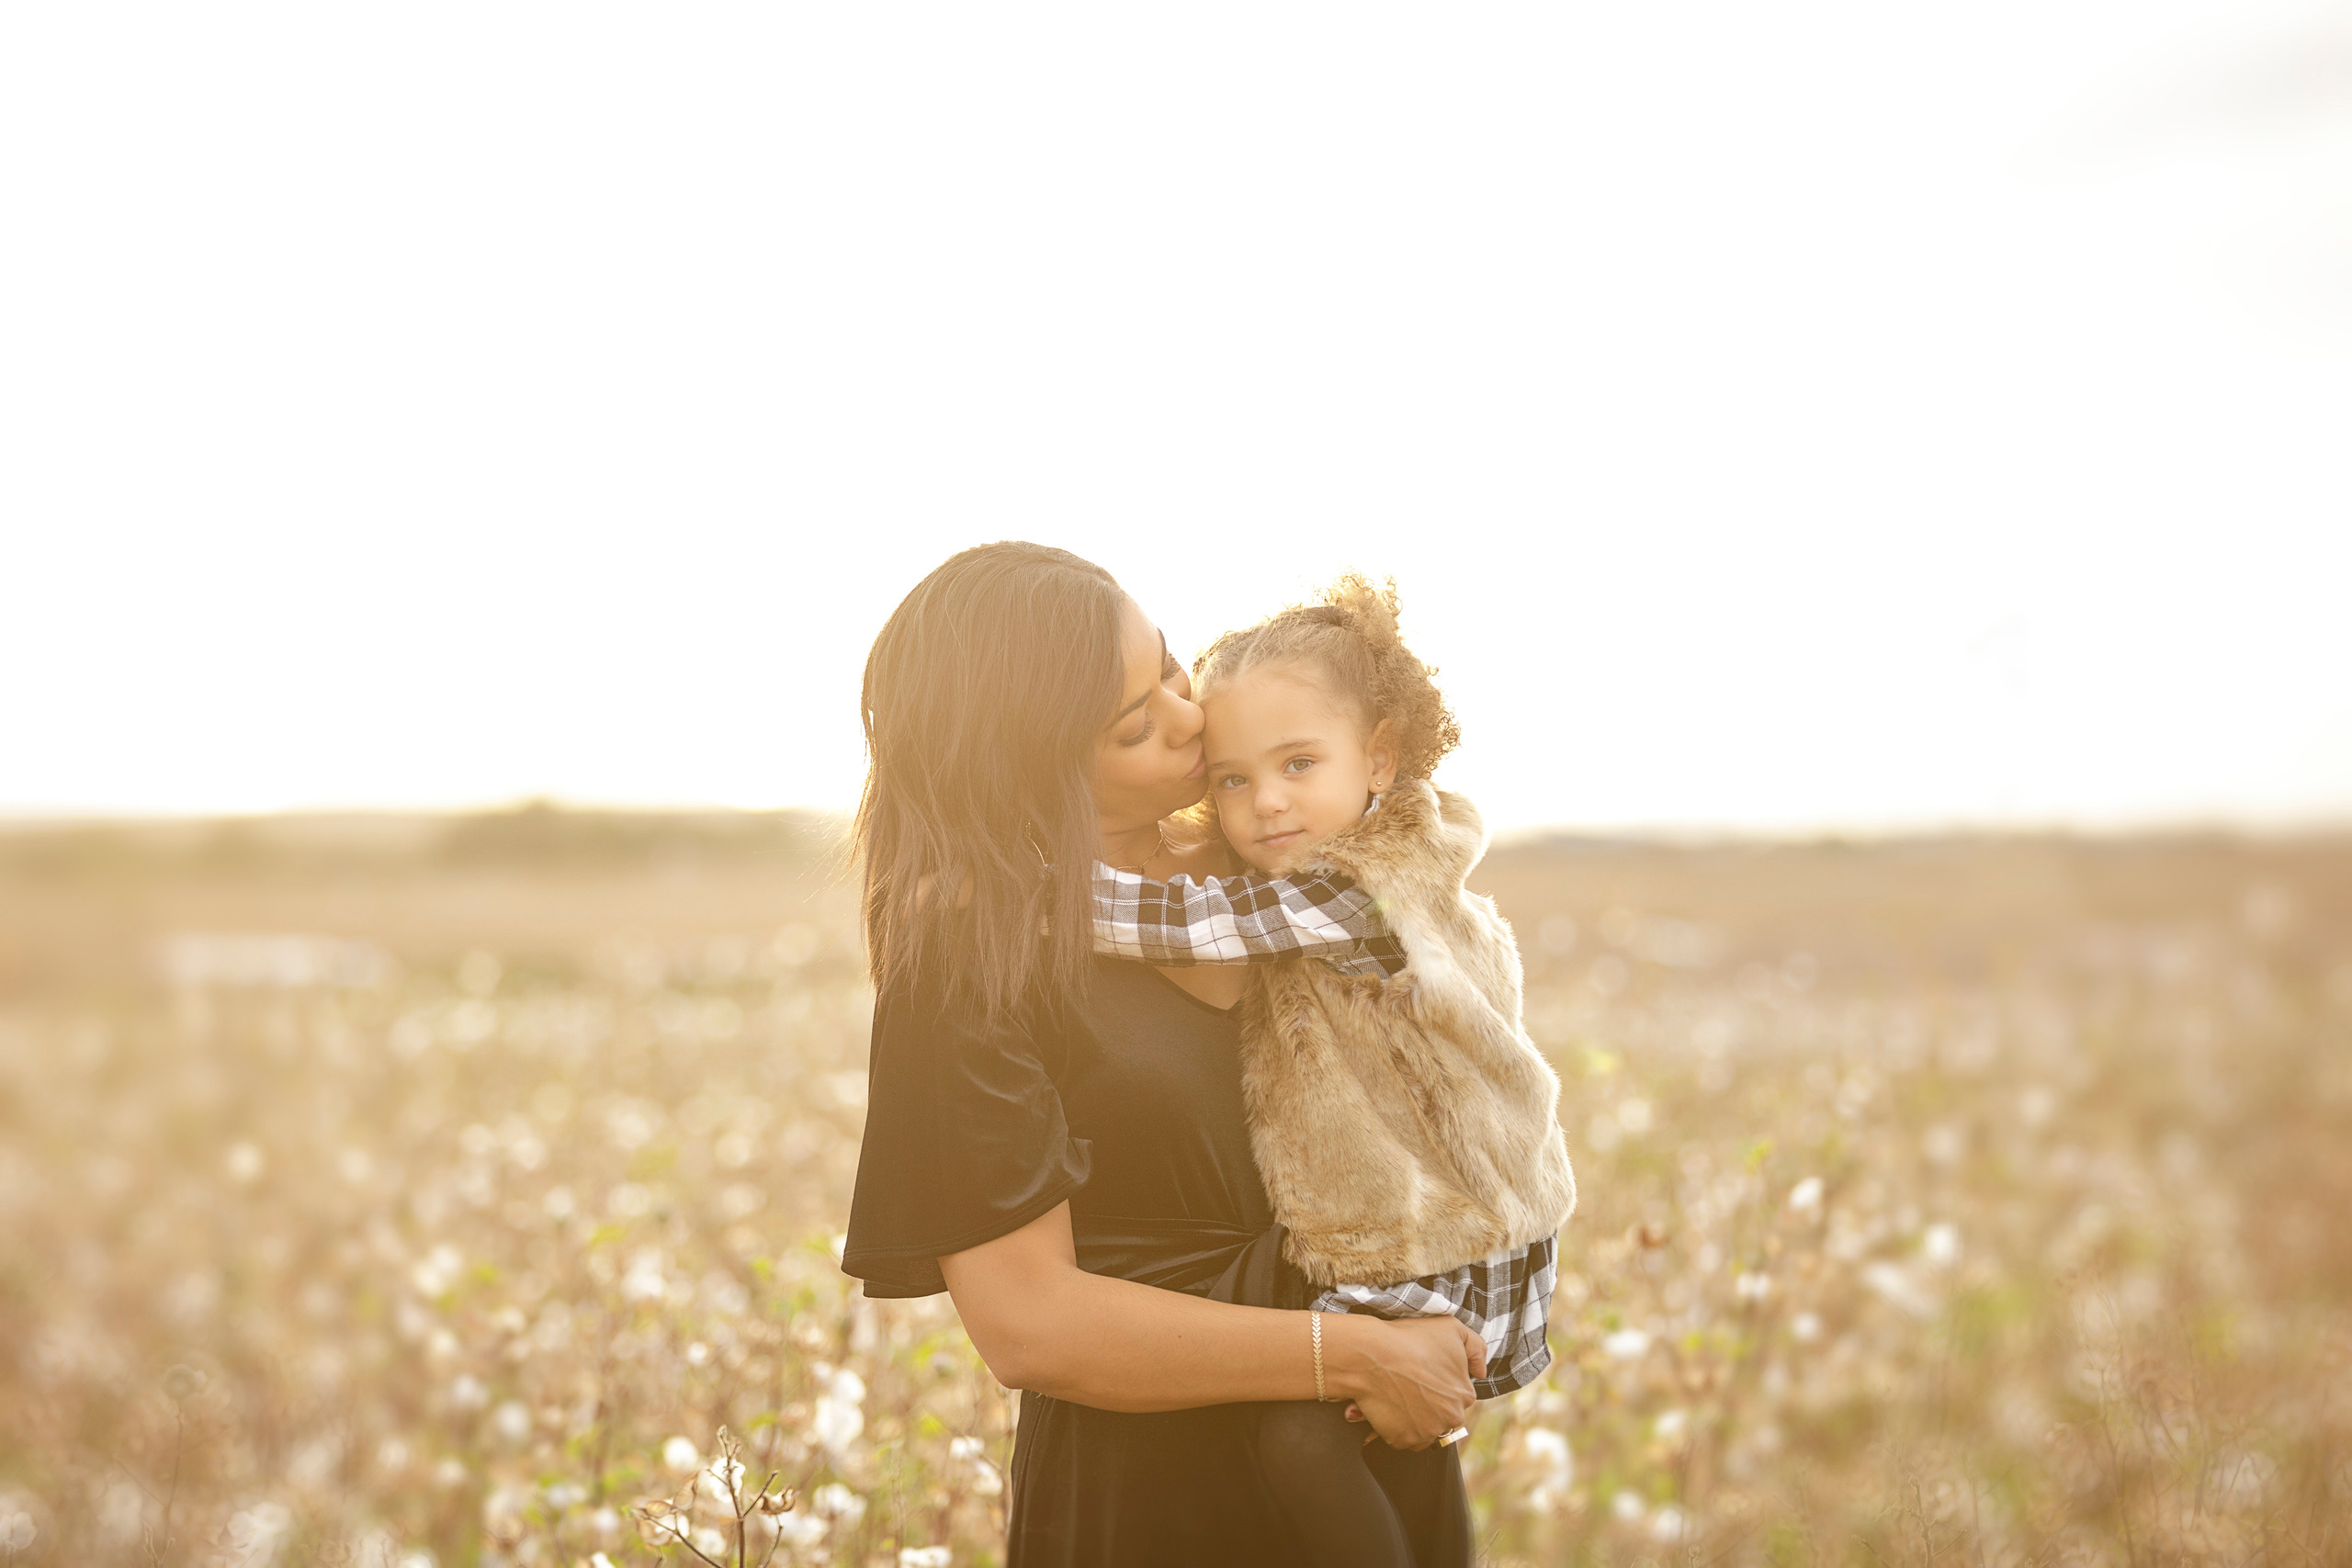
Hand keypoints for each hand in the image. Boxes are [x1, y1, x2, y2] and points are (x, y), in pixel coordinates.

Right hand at [1330, 1315, 1483, 1450]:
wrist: (1371, 1354)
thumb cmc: (1410, 1337)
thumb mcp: (1451, 1327)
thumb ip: (1476, 1348)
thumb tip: (1481, 1372)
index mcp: (1465, 1395)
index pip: (1457, 1396)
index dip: (1438, 1383)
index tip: (1423, 1373)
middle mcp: (1451, 1419)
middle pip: (1441, 1416)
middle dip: (1428, 1404)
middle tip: (1409, 1383)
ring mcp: (1426, 1432)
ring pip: (1423, 1429)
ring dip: (1413, 1418)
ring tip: (1397, 1394)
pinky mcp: (1402, 1440)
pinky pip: (1401, 1438)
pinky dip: (1394, 1427)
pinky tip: (1387, 1406)